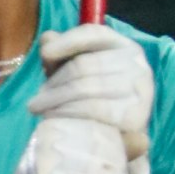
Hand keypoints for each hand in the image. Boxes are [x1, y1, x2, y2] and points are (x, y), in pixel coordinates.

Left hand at [31, 25, 154, 173]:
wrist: (120, 139)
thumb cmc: (96, 100)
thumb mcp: (77, 74)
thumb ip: (63, 54)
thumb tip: (47, 39)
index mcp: (126, 47)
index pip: (94, 34)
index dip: (67, 41)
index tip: (44, 54)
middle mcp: (138, 65)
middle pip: (84, 65)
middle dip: (54, 82)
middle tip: (34, 101)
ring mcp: (140, 91)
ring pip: (85, 87)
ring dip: (56, 100)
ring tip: (40, 110)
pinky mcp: (135, 116)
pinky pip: (93, 109)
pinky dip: (69, 113)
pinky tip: (54, 119)